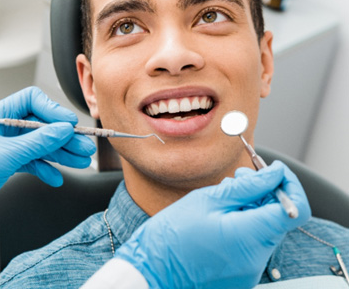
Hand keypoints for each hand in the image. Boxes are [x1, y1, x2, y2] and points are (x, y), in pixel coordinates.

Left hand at [0, 87, 95, 192]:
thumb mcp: (8, 154)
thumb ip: (37, 142)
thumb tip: (62, 130)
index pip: (31, 101)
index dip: (52, 110)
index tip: (69, 124)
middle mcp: (3, 127)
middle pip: (41, 124)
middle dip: (63, 137)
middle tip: (83, 147)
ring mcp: (7, 144)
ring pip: (40, 144)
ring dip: (60, 153)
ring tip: (79, 161)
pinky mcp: (8, 161)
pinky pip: (32, 160)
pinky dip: (45, 168)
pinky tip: (55, 177)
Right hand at [115, 161, 310, 288]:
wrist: (151, 271)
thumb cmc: (172, 235)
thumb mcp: (207, 200)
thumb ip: (247, 187)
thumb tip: (275, 173)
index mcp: (250, 237)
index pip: (295, 209)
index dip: (288, 185)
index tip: (272, 170)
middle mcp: (257, 258)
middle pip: (278, 218)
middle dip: (264, 193)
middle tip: (239, 177)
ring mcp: (250, 270)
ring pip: (264, 229)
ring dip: (251, 208)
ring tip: (222, 197)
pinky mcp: (240, 275)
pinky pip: (251, 244)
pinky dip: (242, 226)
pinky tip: (218, 218)